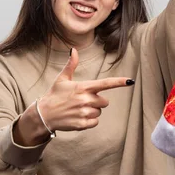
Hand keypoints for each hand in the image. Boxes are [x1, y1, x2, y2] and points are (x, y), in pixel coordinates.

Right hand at [14, 48, 133, 145]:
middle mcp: (85, 99)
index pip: (105, 84)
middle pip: (105, 102)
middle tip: (82, 101)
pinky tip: (78, 117)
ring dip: (92, 112)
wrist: (44, 114)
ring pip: (99, 112)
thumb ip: (71, 65)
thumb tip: (73, 50)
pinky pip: (95, 123)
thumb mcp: (62, 79)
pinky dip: (89, 122)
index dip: (119, 82)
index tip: (130, 81)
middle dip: (96, 102)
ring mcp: (84, 112)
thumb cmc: (54, 95)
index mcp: (83, 87)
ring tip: (78, 110)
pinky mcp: (82, 124)